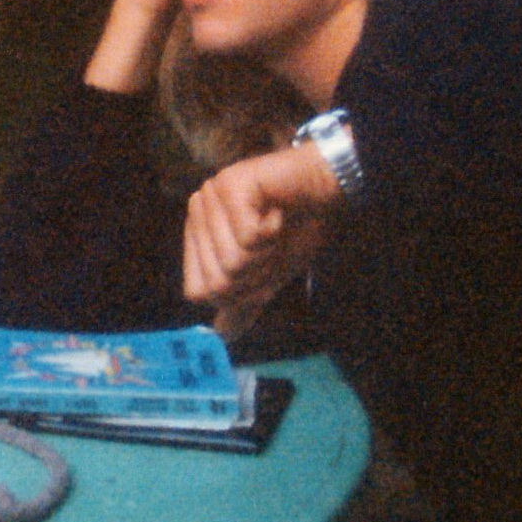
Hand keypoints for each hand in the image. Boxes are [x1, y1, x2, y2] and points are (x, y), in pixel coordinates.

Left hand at [182, 144, 338, 312]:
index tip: (261, 266)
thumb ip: (243, 302)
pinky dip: (273, 232)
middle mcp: (196, 213)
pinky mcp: (229, 185)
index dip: (237, 292)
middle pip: (217, 282)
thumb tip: (223, 336)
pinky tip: (277, 211)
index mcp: (196, 235)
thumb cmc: (296, 228)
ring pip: (233, 262)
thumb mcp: (268, 274)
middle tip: (272, 243)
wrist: (326, 190)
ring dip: (267, 253)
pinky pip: (248, 238)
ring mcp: (209, 197)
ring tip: (275, 225)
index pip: (199, 292)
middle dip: (257, 273)